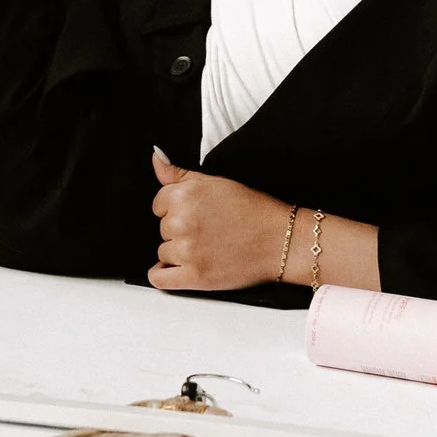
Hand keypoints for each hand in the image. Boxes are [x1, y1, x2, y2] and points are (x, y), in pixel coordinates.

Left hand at [148, 148, 294, 290]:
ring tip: (206, 247)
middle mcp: (181, 221)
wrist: (280, 239)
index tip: (195, 213)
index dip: (176, 208)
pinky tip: (179, 268)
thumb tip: (156, 158)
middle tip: (207, 230)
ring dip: (178, 252)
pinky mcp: (194, 276)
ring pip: (163, 252)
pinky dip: (164, 274)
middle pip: (162, 228)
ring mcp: (187, 250)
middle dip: (180, 229)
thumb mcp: (215, 182)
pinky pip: (159, 278)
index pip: (159, 203)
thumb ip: (178, 173)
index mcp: (184, 195)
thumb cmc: (252, 209)